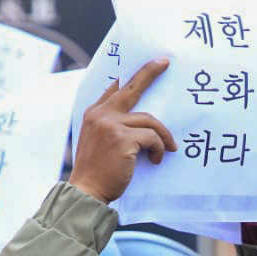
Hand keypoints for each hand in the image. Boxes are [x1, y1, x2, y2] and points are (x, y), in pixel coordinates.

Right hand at [69, 59, 176, 203]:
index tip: (148, 65)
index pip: (115, 88)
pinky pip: (152, 137)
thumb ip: (111, 126)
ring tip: (168, 149)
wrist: (88, 192)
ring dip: (163, 136)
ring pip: (149, 120)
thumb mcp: (97, 141)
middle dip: (149, 73)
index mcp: (93, 114)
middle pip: (131, 88)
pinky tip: (156, 160)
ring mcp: (111, 125)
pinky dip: (159, 149)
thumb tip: (137, 119)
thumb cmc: (97, 171)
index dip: (131, 77)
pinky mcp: (123, 139)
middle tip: (164, 63)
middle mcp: (100, 115)